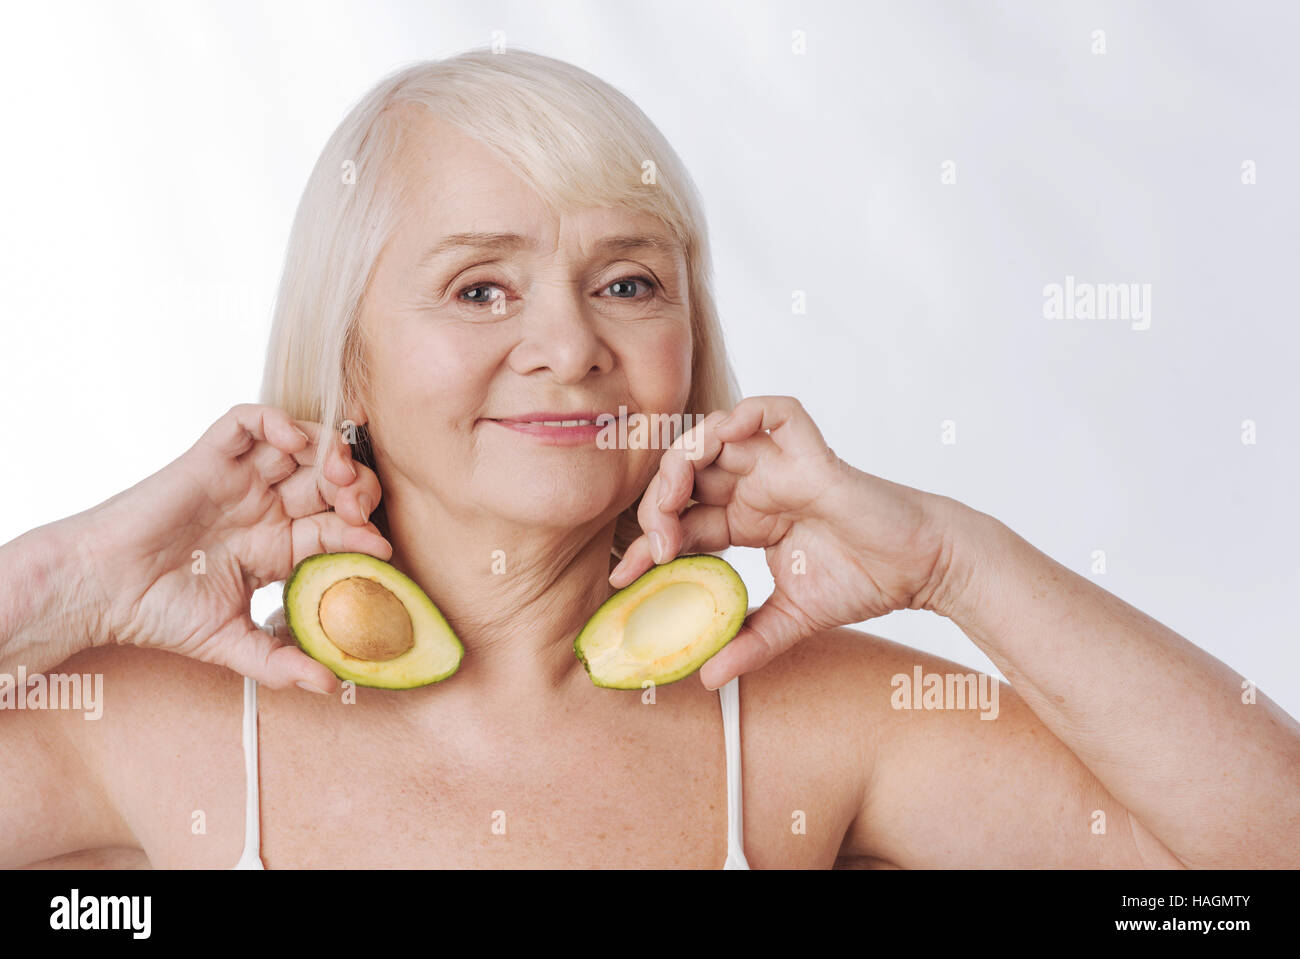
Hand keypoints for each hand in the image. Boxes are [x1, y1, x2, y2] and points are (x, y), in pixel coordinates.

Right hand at [77, 404, 389, 690]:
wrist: (100, 592)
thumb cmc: (158, 613)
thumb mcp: (231, 645)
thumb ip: (281, 663)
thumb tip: (331, 685)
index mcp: (279, 545)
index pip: (338, 529)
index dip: (364, 535)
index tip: (381, 550)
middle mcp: (266, 507)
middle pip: (331, 481)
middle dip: (356, 489)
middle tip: (359, 508)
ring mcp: (240, 479)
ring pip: (302, 445)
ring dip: (330, 451)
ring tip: (338, 474)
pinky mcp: (210, 457)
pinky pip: (250, 422)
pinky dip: (278, 421)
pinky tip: (295, 444)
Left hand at [609, 396, 958, 688]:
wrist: (919, 569)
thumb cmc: (864, 582)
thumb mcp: (791, 620)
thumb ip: (747, 643)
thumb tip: (706, 679)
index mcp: (747, 518)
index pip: (683, 521)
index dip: (649, 544)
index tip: (623, 577)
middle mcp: (756, 485)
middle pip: (685, 475)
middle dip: (656, 504)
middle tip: (655, 543)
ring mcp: (780, 463)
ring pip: (712, 437)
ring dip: (680, 463)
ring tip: (672, 505)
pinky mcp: (809, 449)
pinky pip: (770, 410)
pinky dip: (741, 415)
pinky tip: (719, 443)